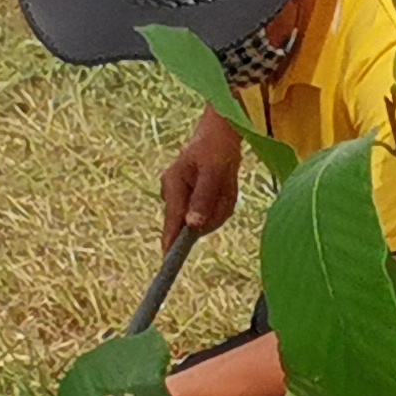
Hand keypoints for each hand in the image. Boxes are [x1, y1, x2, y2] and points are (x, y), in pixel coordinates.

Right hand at [160, 113, 244, 256]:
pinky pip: (213, 212)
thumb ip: (202, 198)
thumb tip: (192, 226)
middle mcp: (174, 193)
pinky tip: (225, 186)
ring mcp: (184, 197)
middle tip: (226, 189)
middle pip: (195, 223)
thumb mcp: (213, 172)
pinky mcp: (195, 199)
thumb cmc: (216, 147)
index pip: (172, 222)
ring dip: (222, 206)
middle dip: (215, 212)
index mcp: (172, 185)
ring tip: (226, 183)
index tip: (169, 262)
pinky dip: (223, 203)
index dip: (171, 243)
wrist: (222, 133)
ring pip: (207, 219)